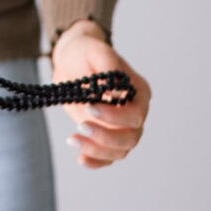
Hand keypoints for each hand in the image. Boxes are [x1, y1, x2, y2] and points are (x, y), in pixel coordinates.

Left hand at [50, 22, 150, 169]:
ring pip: (120, 151)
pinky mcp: (107, 136)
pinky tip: (80, 159)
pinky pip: (107, 157)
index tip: (90, 106)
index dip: (115, 116)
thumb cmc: (85, 53)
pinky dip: (96, 161)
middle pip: (131, 137)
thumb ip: (106, 64)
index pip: (135, 113)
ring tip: (72, 139)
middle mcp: (135, 112)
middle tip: (80, 125)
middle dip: (106, 137)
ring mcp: (122, 127)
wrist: (72, 61)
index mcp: (138, 91)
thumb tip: (111, 91)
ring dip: (97, 150)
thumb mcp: (94, 50)